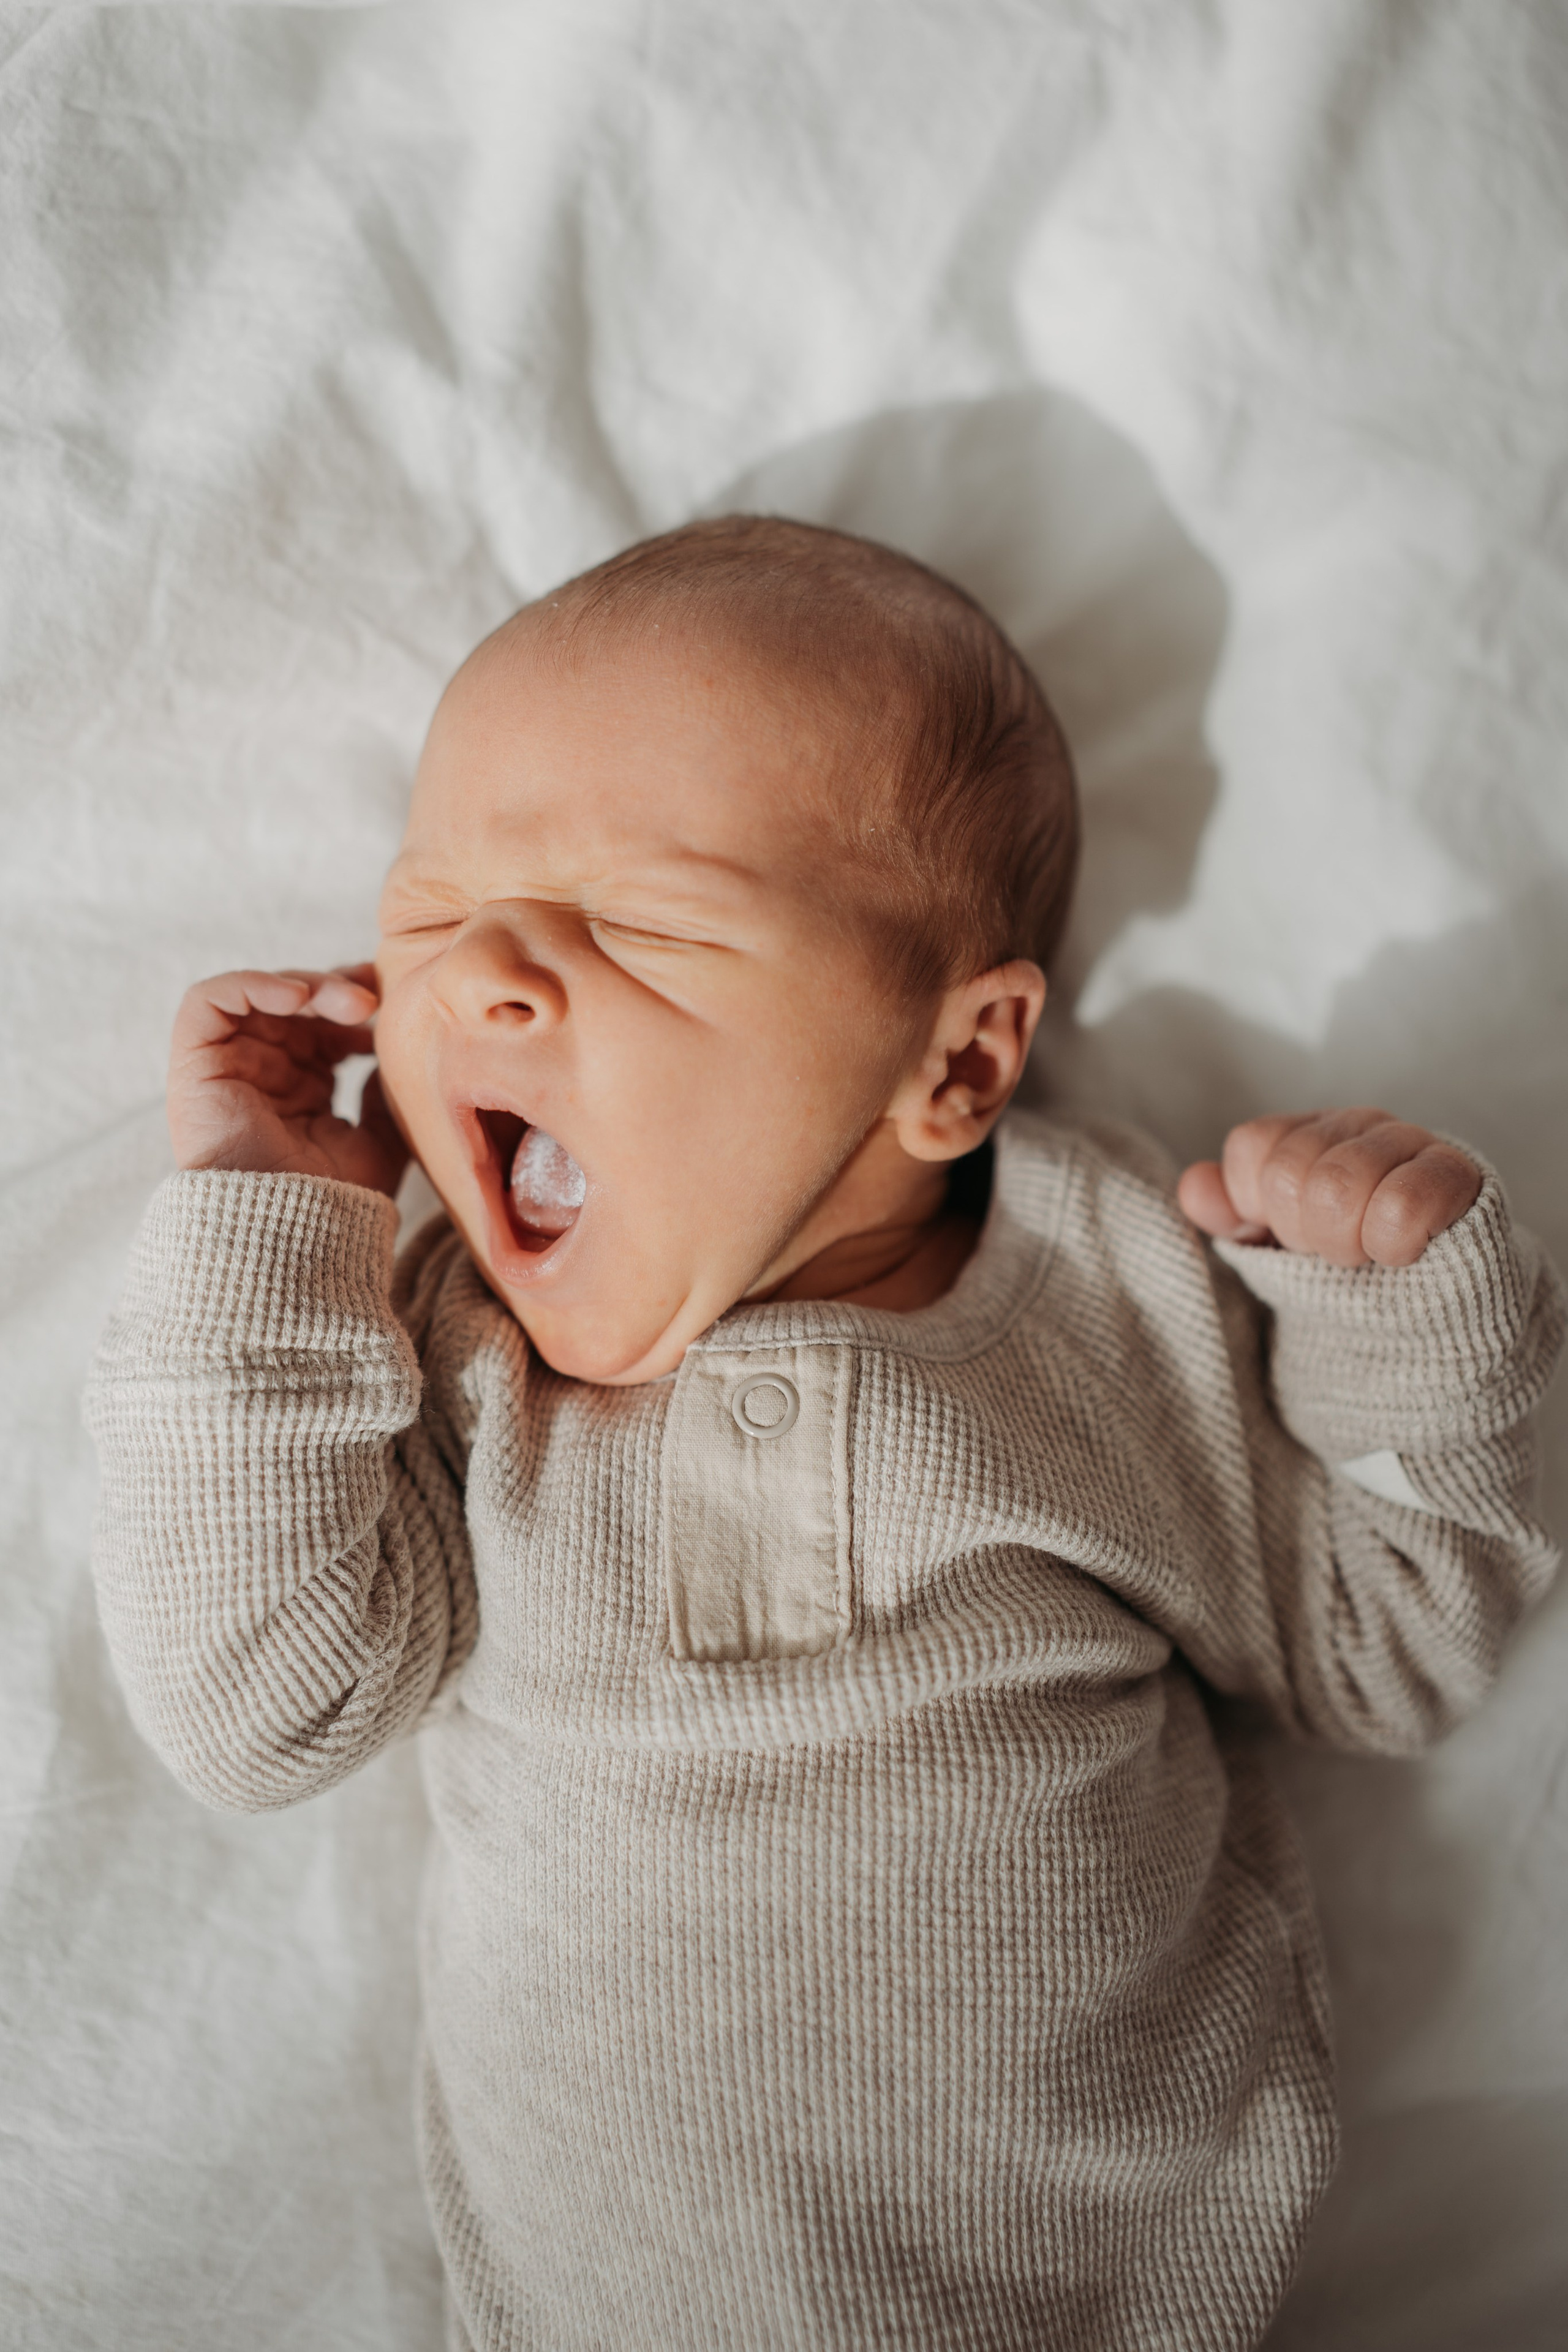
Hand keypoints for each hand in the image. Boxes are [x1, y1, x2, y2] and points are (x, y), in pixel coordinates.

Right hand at [168, 965, 409, 1196]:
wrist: (292, 1234)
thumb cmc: (336, 1202)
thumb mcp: (380, 1143)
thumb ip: (385, 1099)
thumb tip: (389, 1054)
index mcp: (302, 1091)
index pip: (321, 1027)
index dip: (351, 1005)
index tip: (388, 1002)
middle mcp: (263, 1076)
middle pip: (293, 1006)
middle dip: (335, 991)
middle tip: (372, 1000)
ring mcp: (228, 1068)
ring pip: (258, 996)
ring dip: (307, 985)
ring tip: (350, 1002)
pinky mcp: (196, 1066)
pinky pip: (208, 1002)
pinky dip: (251, 985)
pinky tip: (297, 997)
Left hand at [1177, 1108, 1480, 1267]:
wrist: (1435, 1291)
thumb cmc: (1347, 1254)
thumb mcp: (1278, 1239)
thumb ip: (1230, 1213)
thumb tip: (1192, 1189)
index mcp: (1306, 1130)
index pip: (1252, 1145)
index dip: (1261, 1206)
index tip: (1293, 1232)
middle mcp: (1356, 1121)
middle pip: (1292, 1172)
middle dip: (1305, 1232)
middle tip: (1336, 1248)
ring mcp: (1408, 1139)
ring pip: (1341, 1185)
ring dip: (1346, 1242)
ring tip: (1367, 1252)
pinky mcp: (1453, 1173)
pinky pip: (1401, 1206)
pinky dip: (1391, 1244)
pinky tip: (1402, 1251)